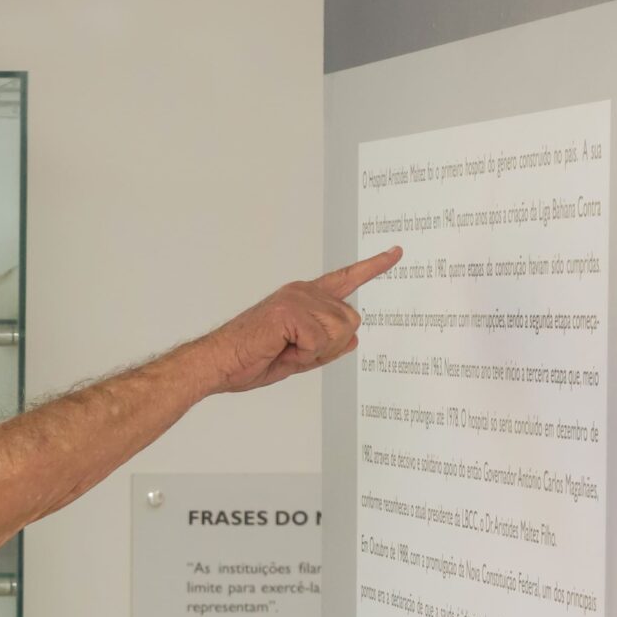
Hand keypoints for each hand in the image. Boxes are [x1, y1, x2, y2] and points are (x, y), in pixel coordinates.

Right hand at [207, 247, 402, 392]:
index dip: (374, 266)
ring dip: (316, 350)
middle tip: (297, 350)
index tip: (396, 252)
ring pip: (339, 331)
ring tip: (285, 349)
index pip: (345, 279)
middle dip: (331, 345)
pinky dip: (303, 354)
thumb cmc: (250, 359)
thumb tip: (354, 339)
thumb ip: (327, 346)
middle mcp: (303, 292)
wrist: (219, 363)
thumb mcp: (299, 356)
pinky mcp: (289, 310)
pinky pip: (319, 340)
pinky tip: (281, 349)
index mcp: (304, 298)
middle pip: (351, 319)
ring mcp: (296, 298)